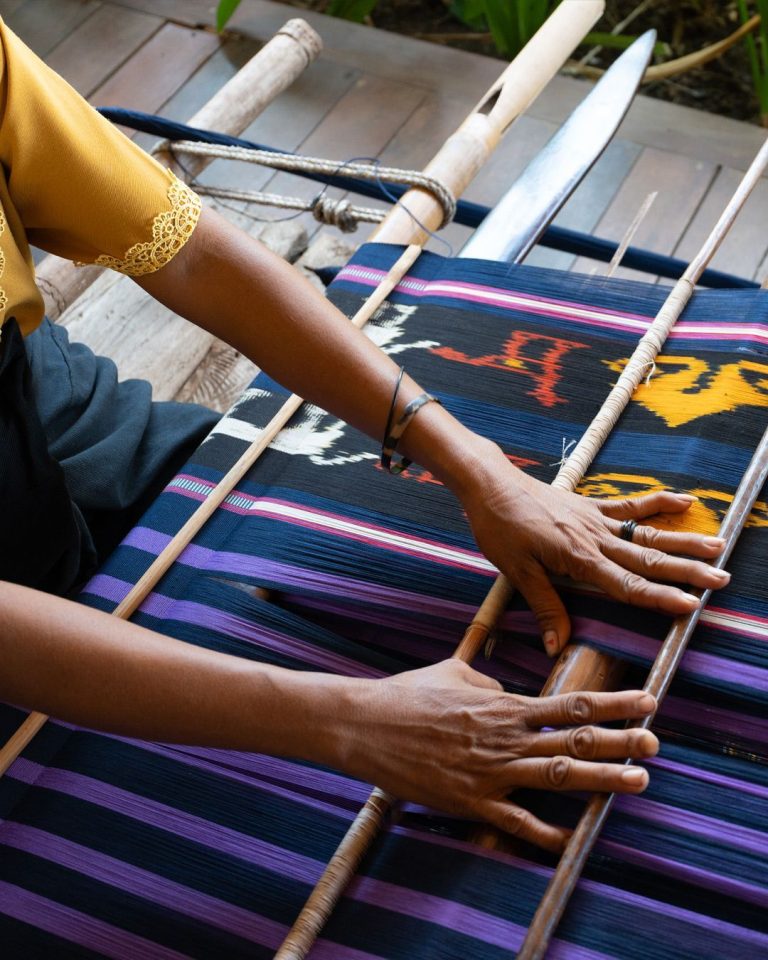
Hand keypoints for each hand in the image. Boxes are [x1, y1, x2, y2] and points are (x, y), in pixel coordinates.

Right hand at [341, 660, 657, 852]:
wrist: (366, 724)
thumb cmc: (408, 694)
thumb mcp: (453, 673)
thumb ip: (488, 682)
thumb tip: (508, 692)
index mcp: (504, 706)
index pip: (570, 704)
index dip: (613, 703)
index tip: (646, 700)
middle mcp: (506, 738)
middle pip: (574, 740)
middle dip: (620, 741)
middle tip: (656, 743)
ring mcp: (491, 771)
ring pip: (557, 776)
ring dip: (601, 780)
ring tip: (638, 781)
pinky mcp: (471, 800)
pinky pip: (515, 821)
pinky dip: (544, 832)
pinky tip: (570, 840)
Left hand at [460, 440, 728, 652]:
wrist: (490, 485)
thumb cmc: (499, 528)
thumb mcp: (517, 572)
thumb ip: (545, 606)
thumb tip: (557, 646)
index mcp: (578, 557)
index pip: (626, 583)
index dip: (659, 597)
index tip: (689, 605)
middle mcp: (594, 538)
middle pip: (648, 557)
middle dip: (686, 570)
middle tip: (720, 579)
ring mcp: (595, 519)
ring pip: (647, 532)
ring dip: (683, 539)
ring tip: (718, 544)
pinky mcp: (590, 506)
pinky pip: (630, 505)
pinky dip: (658, 503)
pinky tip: (684, 502)